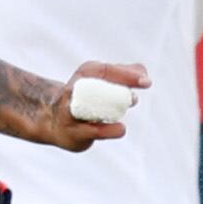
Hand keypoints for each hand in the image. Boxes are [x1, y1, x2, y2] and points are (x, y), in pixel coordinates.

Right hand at [33, 61, 150, 152]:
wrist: (55, 124)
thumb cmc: (85, 102)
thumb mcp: (101, 84)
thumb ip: (123, 75)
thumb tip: (143, 72)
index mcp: (83, 77)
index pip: (103, 70)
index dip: (125, 74)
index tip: (146, 82)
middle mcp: (73, 92)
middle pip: (94, 84)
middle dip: (118, 84)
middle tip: (140, 90)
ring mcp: (70, 112)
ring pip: (87, 107)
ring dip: (111, 106)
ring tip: (132, 102)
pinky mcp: (73, 133)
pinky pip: (89, 130)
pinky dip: (106, 130)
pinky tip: (121, 129)